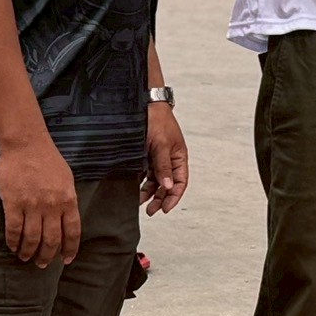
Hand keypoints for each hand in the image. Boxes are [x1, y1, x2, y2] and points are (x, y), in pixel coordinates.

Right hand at [0, 137, 81, 265]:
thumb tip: (66, 218)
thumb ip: (67, 199)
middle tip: (42, 264)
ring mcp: (32, 205)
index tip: (66, 260)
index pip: (72, 232)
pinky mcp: (13, 203)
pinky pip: (14, 229)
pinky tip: (12, 246)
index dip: (70, 249)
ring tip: (25, 257)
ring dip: (28, 252)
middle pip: (51, 240)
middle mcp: (52, 206)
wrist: (26, 144)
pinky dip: (13, 241)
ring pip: (32, 239)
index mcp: (68, 200)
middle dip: (47, 256)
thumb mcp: (66, 179)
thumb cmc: (47, 159)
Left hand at [143, 101, 188, 215]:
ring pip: (155, 181)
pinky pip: (145, 173)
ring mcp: (157, 158)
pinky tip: (134, 188)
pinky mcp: (145, 155)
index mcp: (179, 158)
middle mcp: (169, 160)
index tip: (164, 209)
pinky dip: (141, 182)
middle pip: (167, 185)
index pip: (180, 183)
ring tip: (140, 202)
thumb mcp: (161, 145)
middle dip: (160, 199)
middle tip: (151, 211)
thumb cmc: (157, 120)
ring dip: (149, 192)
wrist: (143, 104)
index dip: (173, 197)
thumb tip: (168, 187)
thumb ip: (164, 167)